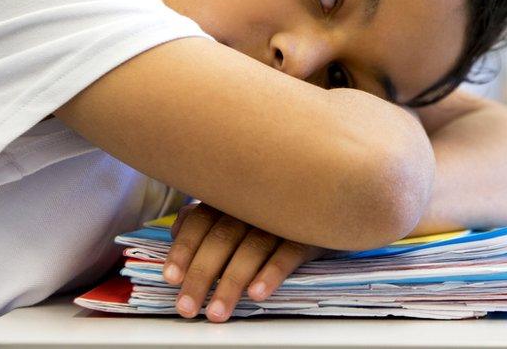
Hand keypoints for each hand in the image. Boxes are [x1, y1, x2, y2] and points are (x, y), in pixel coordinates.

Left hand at [163, 202, 325, 320]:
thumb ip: (207, 215)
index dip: (183, 249)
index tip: (171, 278)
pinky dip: (271, 273)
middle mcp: (254, 202)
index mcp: (232, 195)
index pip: (199, 220)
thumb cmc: (275, 207)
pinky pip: (289, 253)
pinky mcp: (310, 231)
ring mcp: (282, 216)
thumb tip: (176, 230)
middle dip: (201, 275)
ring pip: (251, 248)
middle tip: (188, 308)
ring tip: (218, 312)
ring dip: (232, 282)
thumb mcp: (240, 205)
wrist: (335, 196)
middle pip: (221, 238)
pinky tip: (257, 294)